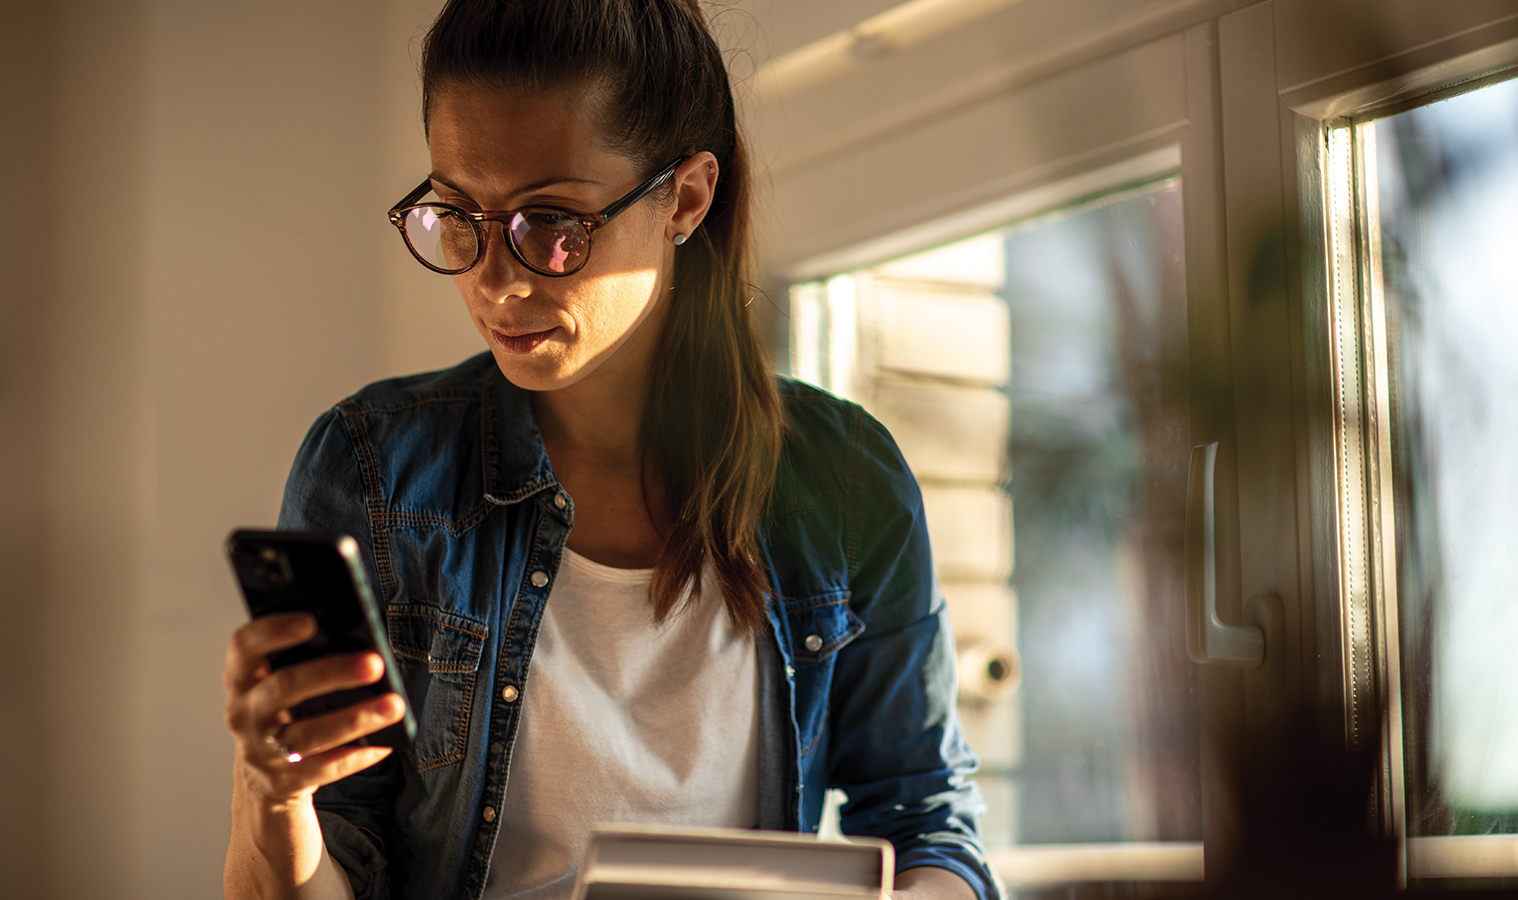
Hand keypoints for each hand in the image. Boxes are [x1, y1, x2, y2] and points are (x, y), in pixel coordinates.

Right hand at [222, 612, 406, 807]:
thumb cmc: (286, 712)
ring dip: (355, 718)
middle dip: (332, 673)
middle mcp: (244, 714)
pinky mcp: (282, 782)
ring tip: (395, 706)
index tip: (311, 621)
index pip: (244, 647)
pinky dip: (356, 755)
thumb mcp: (282, 684)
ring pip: (307, 734)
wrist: (265, 777)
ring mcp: (260, 751)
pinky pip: (324, 768)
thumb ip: (304, 661)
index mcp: (242, 679)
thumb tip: (359, 644)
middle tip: (375, 663)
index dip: (272, 631)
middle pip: (283, 687)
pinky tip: (384, 743)